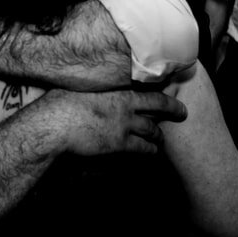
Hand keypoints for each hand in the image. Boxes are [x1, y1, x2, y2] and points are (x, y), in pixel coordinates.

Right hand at [44, 88, 187, 156]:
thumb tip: (83, 83)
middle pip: (157, 104)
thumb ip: (88, 87)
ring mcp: (124, 123)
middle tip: (182, 111)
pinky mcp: (120, 143)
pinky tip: (154, 153)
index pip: (143, 84)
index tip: (166, 85)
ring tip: (163, 138)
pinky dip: (150, 150)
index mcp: (114, 87)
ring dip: (159, 134)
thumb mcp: (75, 86)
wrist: (55, 124)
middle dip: (172, 108)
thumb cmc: (58, 103)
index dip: (157, 86)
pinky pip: (143, 148)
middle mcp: (124, 103)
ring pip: (152, 129)